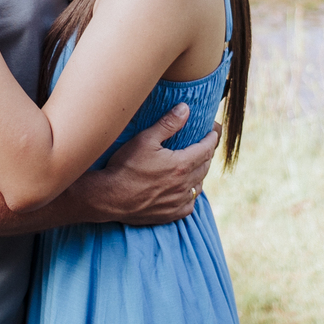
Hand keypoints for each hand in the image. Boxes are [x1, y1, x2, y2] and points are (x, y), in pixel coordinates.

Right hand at [74, 106, 220, 226]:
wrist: (109, 198)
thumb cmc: (125, 166)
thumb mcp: (145, 139)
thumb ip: (168, 124)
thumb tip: (186, 109)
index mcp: (181, 164)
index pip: (206, 149)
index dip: (212, 138)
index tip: (214, 131)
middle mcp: (184, 185)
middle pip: (205, 166)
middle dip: (207, 153)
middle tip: (206, 144)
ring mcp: (178, 201)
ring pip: (199, 186)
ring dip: (200, 173)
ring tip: (197, 164)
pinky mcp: (170, 214)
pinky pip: (189, 204)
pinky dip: (191, 194)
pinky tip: (186, 189)